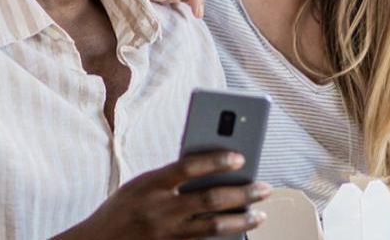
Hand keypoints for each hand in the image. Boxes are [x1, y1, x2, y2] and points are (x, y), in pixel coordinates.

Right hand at [67, 152, 268, 238]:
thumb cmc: (125, 208)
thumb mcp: (142, 185)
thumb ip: (173, 178)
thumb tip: (214, 171)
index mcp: (149, 183)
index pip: (188, 167)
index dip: (216, 160)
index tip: (240, 157)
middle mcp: (159, 208)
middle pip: (209, 199)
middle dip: (242, 193)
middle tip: (265, 188)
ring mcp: (166, 232)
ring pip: (213, 226)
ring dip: (242, 219)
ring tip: (260, 214)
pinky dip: (225, 234)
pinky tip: (240, 229)